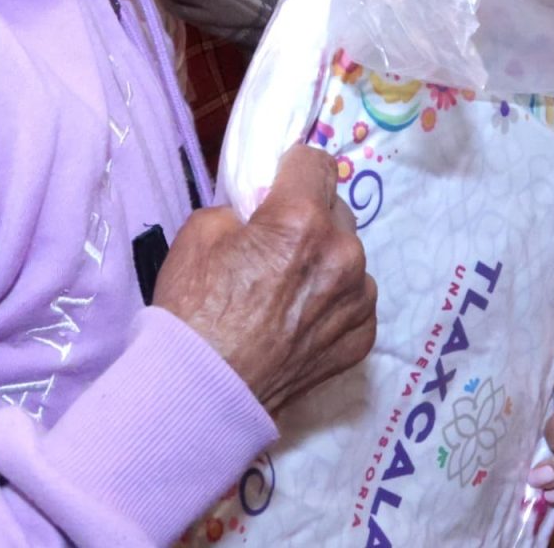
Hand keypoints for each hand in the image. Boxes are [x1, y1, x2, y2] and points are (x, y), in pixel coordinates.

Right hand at [152, 146, 376, 414]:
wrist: (201, 392)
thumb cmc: (193, 311)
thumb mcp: (199, 230)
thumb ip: (241, 208)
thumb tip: (259, 212)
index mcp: (303, 220)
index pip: (317, 162)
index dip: (293, 170)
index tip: (279, 185)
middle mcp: (343, 255)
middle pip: (336, 211)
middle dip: (310, 218)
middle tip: (275, 245)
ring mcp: (357, 301)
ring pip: (349, 258)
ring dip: (326, 262)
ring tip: (287, 289)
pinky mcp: (361, 339)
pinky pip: (354, 302)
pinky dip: (332, 303)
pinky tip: (298, 319)